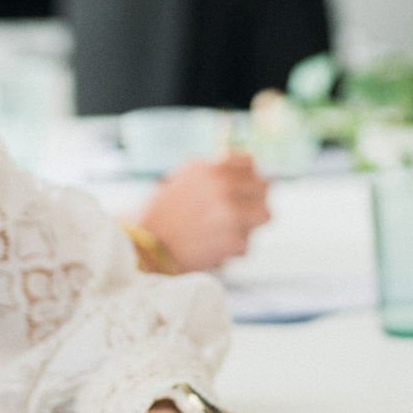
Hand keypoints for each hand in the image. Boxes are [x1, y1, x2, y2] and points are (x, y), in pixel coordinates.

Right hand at [139, 153, 271, 272]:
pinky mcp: (234, 242)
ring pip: (265, 215)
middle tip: (240, 212)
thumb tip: (252, 165)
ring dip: (250, 224)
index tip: (240, 188)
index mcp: (212, 169)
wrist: (147, 246)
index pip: (250, 163)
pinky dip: (232, 249)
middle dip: (254, 199)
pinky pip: (247, 244)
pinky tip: (213, 247)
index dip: (247, 177)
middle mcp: (224, 187)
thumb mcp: (186, 176)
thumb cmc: (165, 212)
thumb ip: (218, 169)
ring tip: (228, 230)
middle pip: (264, 187)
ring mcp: (231, 215)